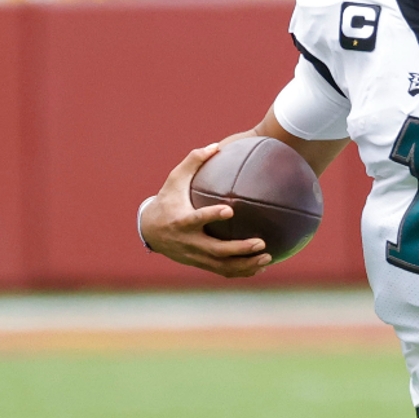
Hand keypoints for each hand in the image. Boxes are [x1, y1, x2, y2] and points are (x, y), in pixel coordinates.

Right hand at [140, 144, 271, 277]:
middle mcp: (189, 242)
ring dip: (246, 264)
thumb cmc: (167, 200)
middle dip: (238, 248)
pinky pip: (223, 271)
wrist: (150, 231)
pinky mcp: (200, 264)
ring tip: (268, 258)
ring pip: (222, 265)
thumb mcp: (174, 180)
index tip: (230, 210)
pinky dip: (242, 271)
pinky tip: (262, 267)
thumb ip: (193, 162)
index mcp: (181, 221)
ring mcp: (195, 256)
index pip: (197, 220)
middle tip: (261, 242)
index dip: (212, 216)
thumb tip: (216, 146)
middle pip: (215, 250)